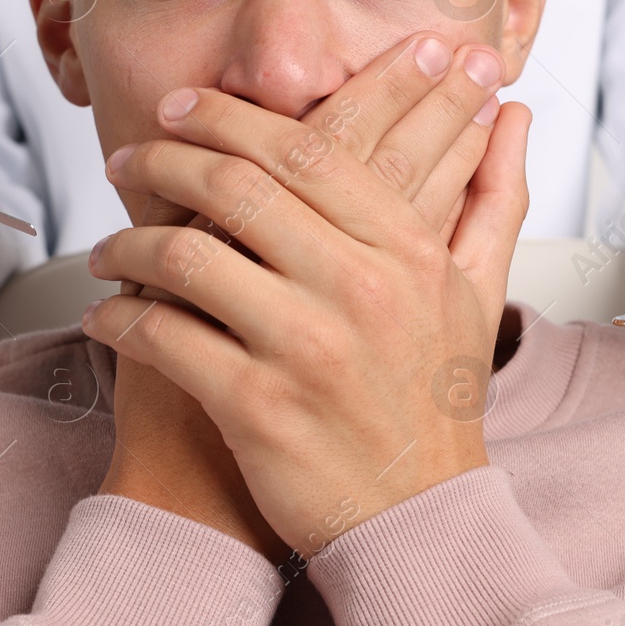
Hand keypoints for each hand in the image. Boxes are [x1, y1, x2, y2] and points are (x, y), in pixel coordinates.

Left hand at [85, 48, 530, 556]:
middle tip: (128, 160)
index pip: (304, 149)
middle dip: (163, 160)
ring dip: (130, 243)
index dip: (229, 117)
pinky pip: (164, 336)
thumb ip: (493, 195)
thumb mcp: (478, 291)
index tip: (183, 107)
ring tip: (111, 249)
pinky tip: (110, 315)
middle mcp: (359, 286)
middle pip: (236, 187)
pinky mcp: (257, 405)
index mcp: (406, 247)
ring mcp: (306, 346)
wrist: (418, 517)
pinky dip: (122, 319)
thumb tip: (514, 114)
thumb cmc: (437, 401)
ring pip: (188, 255)